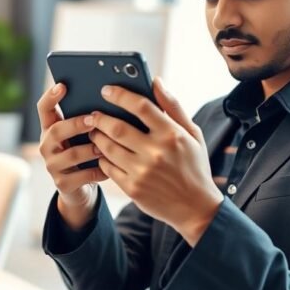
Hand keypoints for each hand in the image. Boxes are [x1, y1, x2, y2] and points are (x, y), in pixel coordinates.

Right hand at [36, 83, 108, 229]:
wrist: (79, 186)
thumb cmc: (86, 152)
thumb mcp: (83, 134)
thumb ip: (88, 118)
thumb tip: (113, 96)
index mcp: (50, 128)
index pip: (43, 108)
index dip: (51, 96)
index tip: (63, 85)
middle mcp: (47, 145)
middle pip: (56, 130)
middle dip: (75, 124)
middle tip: (93, 120)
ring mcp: (53, 165)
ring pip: (72, 155)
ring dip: (92, 149)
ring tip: (107, 146)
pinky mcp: (62, 184)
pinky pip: (82, 176)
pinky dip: (99, 171)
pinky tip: (110, 167)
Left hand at [87, 77, 223, 245]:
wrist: (196, 208)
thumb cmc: (194, 166)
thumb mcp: (192, 134)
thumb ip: (172, 106)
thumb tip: (155, 81)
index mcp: (172, 135)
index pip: (141, 106)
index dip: (120, 95)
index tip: (106, 90)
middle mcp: (156, 152)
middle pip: (117, 127)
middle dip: (100, 118)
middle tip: (92, 114)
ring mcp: (143, 172)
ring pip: (108, 147)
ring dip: (97, 136)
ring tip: (94, 131)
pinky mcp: (133, 189)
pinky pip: (108, 167)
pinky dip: (102, 157)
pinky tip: (102, 152)